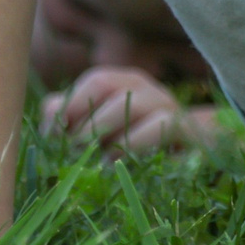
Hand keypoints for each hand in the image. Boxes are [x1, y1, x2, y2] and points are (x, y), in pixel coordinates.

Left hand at [39, 66, 214, 156]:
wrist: (195, 153)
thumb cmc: (139, 140)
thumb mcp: (104, 129)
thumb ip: (72, 118)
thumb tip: (49, 116)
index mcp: (123, 81)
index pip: (92, 81)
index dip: (68, 106)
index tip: (53, 137)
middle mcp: (145, 86)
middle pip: (104, 83)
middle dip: (82, 118)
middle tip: (72, 150)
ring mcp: (167, 103)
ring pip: (129, 103)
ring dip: (103, 132)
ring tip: (93, 159)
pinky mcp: (185, 127)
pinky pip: (158, 125)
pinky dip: (133, 144)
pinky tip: (118, 163)